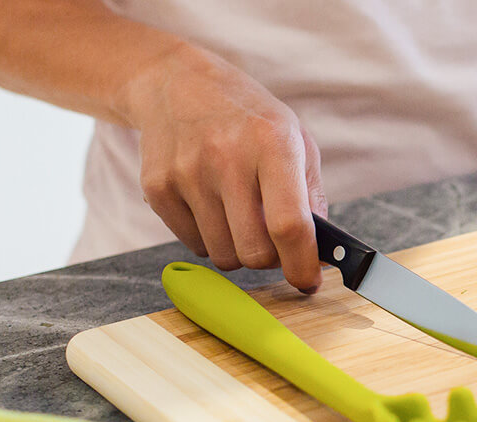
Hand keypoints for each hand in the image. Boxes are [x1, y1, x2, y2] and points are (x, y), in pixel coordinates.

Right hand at [119, 45, 327, 291]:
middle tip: (272, 242)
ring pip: (223, 255)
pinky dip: (209, 238)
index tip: (307, 281)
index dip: (301, 263)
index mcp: (272, 144)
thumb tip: (318, 251)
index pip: (289, 224)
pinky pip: (193, 245)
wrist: (176, 84)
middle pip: (254, 251)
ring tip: (239, 215)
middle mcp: (226, 158)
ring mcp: (187, 173)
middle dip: (270, 259)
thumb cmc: (247, 117)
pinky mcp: (157, 188)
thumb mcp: (294, 138)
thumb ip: (311, 195)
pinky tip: (211, 204)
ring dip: (238, 249)